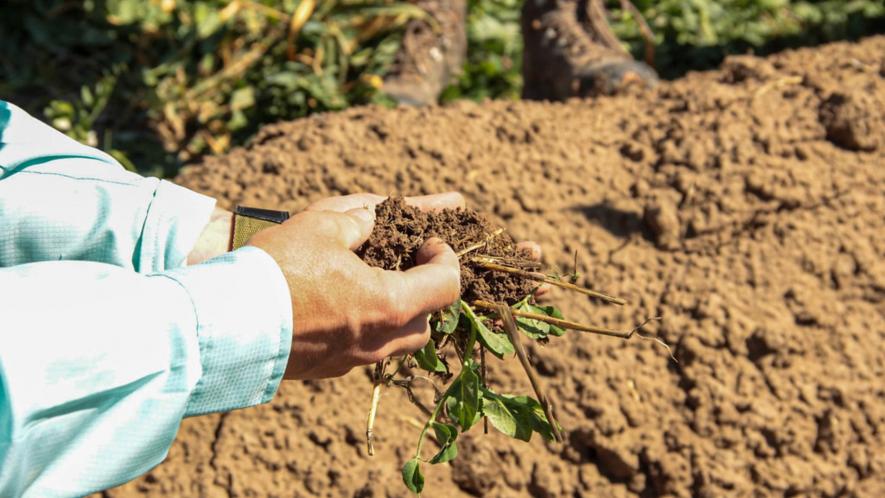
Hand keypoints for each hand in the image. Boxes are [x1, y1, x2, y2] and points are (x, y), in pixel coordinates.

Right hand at [247, 202, 459, 379]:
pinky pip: (361, 352)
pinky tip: (340, 307)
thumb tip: (371, 220)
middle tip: (409, 266)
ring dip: (398, 315)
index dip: (446, 259)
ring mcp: (352, 361)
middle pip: (426, 324)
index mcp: (389, 304)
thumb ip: (358, 221)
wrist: (226, 321)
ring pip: (395, 344)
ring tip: (375, 286)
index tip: (430, 243)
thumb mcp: (322, 225)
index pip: (445, 286)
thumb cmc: (278, 268)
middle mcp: (378, 340)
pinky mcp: (326, 370)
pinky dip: (365, 329)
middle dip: (426, 293)